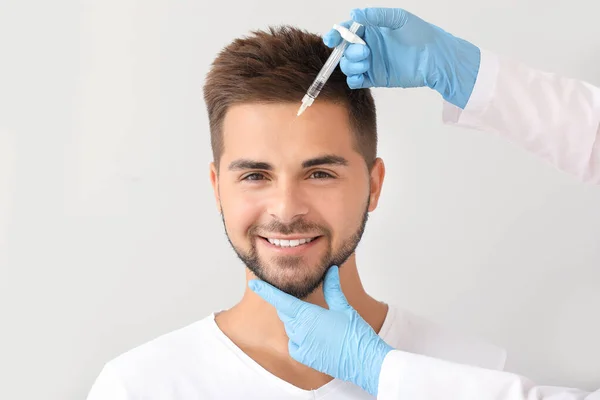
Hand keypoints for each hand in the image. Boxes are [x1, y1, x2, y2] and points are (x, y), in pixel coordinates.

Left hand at [248, 266, 393, 396]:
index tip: (254, 283)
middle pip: (286, 312)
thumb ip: (332, 288)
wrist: (364, 361)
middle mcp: (299, 330)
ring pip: (291, 326)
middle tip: (309, 305)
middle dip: (291, 305)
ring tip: (320, 323)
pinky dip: (300, 337)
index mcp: (307, 315)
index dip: (266, 291)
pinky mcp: (303, 357)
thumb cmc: (355, 333)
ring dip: (298, 321)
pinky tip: (317, 337)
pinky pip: (294, 342)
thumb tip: (331, 270)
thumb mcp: (343, 306)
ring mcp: (300, 345)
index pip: (280, 300)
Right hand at [324, 7, 480, 108]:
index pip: (346, 32)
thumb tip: (354, 14)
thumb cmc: (420, 34)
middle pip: (344, 51)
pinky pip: (357, 81)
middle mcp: (368, 46)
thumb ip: (376, 16)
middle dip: (348, 52)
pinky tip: (361, 77)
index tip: (331, 40)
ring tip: (366, 62)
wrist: (435, 58)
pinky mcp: (376, 78)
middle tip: (365, 52)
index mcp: (370, 30)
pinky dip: (354, 80)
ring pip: (348, 66)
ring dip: (351, 65)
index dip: (335, 35)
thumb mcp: (398, 18)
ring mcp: (371, 63)